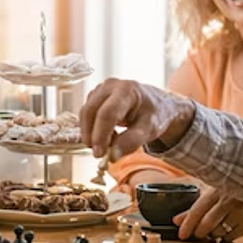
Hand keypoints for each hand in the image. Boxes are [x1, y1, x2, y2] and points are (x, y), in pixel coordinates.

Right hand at [79, 78, 196, 159]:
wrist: (156, 103)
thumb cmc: (153, 115)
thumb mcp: (149, 130)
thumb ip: (131, 142)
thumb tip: (111, 156)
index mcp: (127, 90)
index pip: (107, 113)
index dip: (100, 134)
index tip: (99, 153)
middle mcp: (110, 85)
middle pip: (91, 111)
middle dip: (91, 134)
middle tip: (98, 154)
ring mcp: (101, 89)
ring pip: (86, 113)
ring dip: (91, 132)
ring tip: (109, 143)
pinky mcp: (95, 95)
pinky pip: (87, 114)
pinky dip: (92, 127)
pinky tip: (106, 135)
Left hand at [172, 187, 242, 242]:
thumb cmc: (225, 195)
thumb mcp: (208, 197)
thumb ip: (192, 210)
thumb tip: (176, 221)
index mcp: (215, 191)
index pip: (198, 210)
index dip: (188, 224)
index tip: (182, 235)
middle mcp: (228, 201)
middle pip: (208, 224)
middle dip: (199, 232)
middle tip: (198, 232)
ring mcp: (239, 213)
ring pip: (218, 232)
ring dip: (212, 234)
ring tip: (215, 225)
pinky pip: (229, 238)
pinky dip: (224, 237)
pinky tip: (225, 228)